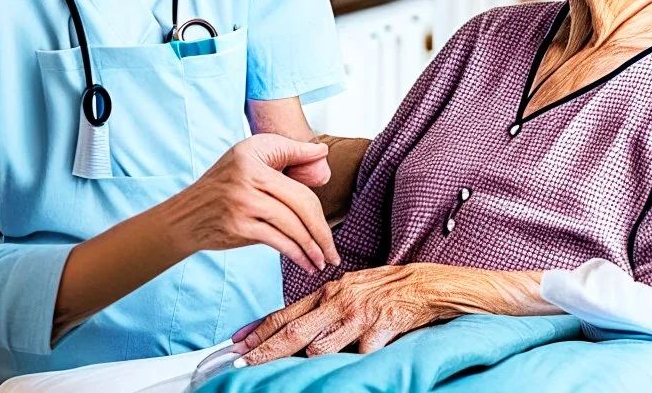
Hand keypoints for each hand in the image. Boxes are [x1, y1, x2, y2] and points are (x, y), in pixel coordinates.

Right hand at [178, 134, 339, 273]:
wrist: (188, 212)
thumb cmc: (225, 180)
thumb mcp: (252, 154)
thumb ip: (289, 151)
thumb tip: (322, 151)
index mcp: (255, 157)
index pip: (299, 186)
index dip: (321, 208)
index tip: (332, 227)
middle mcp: (249, 179)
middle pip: (300, 207)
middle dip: (322, 233)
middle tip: (334, 253)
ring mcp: (243, 205)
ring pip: (291, 227)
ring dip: (312, 248)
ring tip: (323, 260)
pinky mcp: (238, 227)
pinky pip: (277, 242)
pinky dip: (297, 255)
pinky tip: (307, 263)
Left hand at [236, 264, 434, 362]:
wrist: (423, 285)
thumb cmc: (383, 290)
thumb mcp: (348, 292)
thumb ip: (323, 310)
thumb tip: (295, 333)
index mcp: (328, 292)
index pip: (285, 313)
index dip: (258, 329)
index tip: (236, 344)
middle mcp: (338, 301)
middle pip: (293, 331)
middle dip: (264, 350)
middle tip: (243, 364)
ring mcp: (358, 316)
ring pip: (321, 347)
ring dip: (309, 363)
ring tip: (295, 375)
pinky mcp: (379, 330)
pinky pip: (358, 357)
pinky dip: (353, 366)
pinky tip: (353, 368)